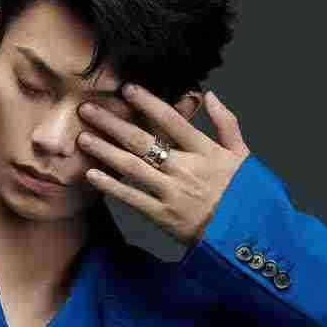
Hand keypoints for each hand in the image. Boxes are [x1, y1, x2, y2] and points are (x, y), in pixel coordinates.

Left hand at [76, 84, 249, 249]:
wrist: (242, 237)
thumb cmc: (243, 196)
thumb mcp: (243, 156)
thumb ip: (227, 123)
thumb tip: (210, 96)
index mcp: (205, 151)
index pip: (172, 121)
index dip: (148, 103)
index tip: (126, 89)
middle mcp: (185, 169)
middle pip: (142, 141)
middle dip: (112, 124)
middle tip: (87, 110)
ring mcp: (172, 193)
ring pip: (132, 167)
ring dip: (104, 151)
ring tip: (82, 138)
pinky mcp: (163, 216)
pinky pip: (132, 198)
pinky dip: (111, 186)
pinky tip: (91, 174)